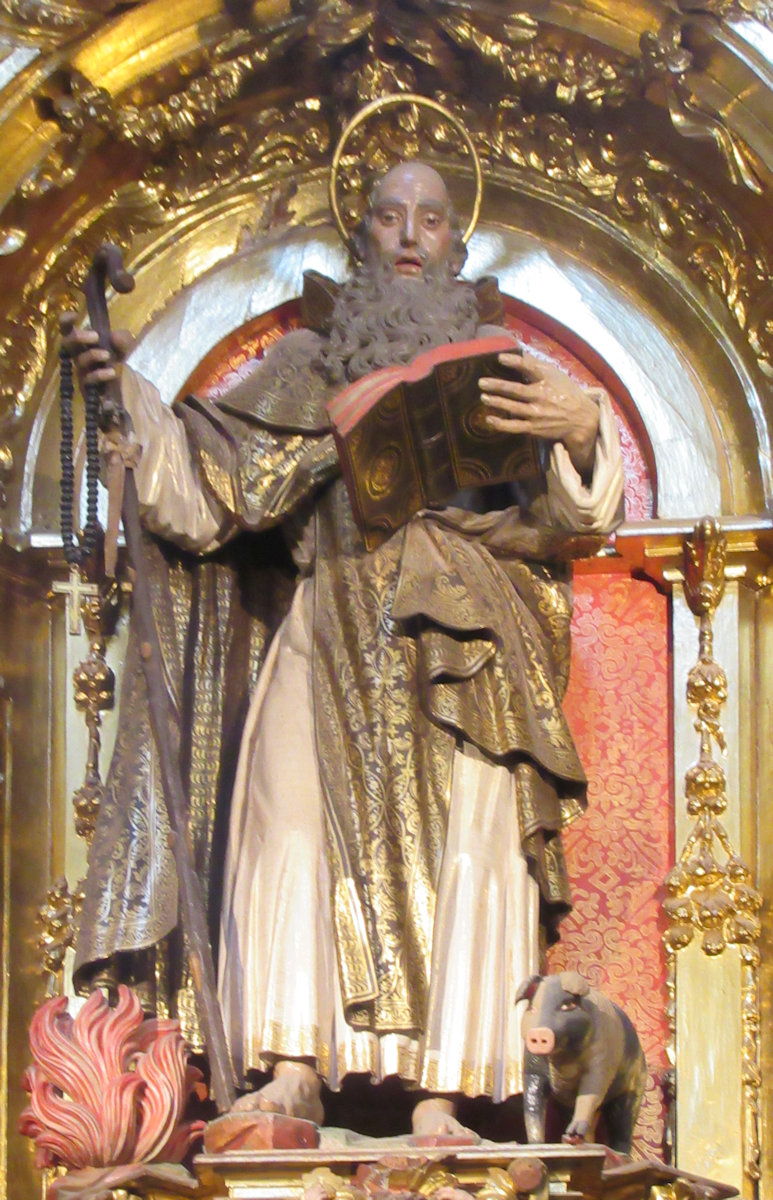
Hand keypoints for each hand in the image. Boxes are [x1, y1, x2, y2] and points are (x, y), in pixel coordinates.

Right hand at [59, 312, 134, 388]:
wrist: (124, 386)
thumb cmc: (117, 360)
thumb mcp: (125, 346)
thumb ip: (123, 338)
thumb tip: (113, 337)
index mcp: (83, 342)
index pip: (67, 329)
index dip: (65, 321)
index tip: (74, 315)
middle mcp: (78, 355)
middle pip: (67, 343)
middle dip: (78, 337)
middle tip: (95, 336)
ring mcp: (82, 371)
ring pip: (79, 361)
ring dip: (93, 355)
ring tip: (108, 355)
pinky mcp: (87, 387)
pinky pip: (89, 379)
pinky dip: (100, 374)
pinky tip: (111, 372)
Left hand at [479, 349, 599, 475]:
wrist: (580, 419)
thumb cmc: (566, 392)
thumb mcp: (556, 375)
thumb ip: (537, 365)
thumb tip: (519, 352)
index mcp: (548, 380)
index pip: (530, 368)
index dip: (515, 362)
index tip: (500, 358)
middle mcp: (542, 396)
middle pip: (517, 390)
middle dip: (498, 386)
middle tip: (481, 382)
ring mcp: (537, 413)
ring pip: (513, 408)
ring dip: (497, 403)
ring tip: (483, 397)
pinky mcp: (534, 428)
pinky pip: (514, 426)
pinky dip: (501, 424)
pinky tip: (489, 419)